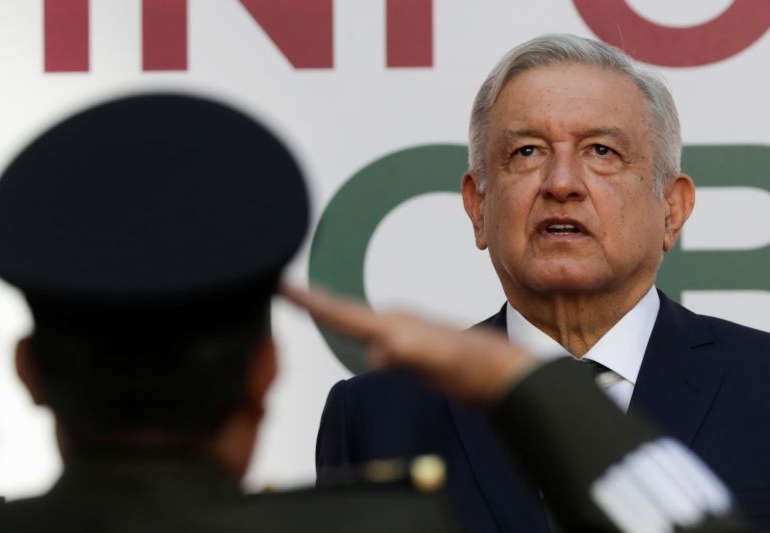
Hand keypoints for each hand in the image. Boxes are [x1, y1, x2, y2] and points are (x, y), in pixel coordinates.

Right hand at [282, 284, 538, 404]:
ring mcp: (401, 330)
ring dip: (328, 310)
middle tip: (281, 287)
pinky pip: (369, 332)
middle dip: (311, 300)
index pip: (342, 313)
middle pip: (343, 309)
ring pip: (355, 318)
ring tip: (305, 303)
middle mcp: (393, 322)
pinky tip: (353, 332)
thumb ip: (409, 354)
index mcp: (392, 325)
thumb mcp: (439, 363)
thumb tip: (377, 350)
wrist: (500, 368)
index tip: (282, 286)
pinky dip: (351, 327)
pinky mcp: (408, 343)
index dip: (310, 303)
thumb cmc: (471, 367)